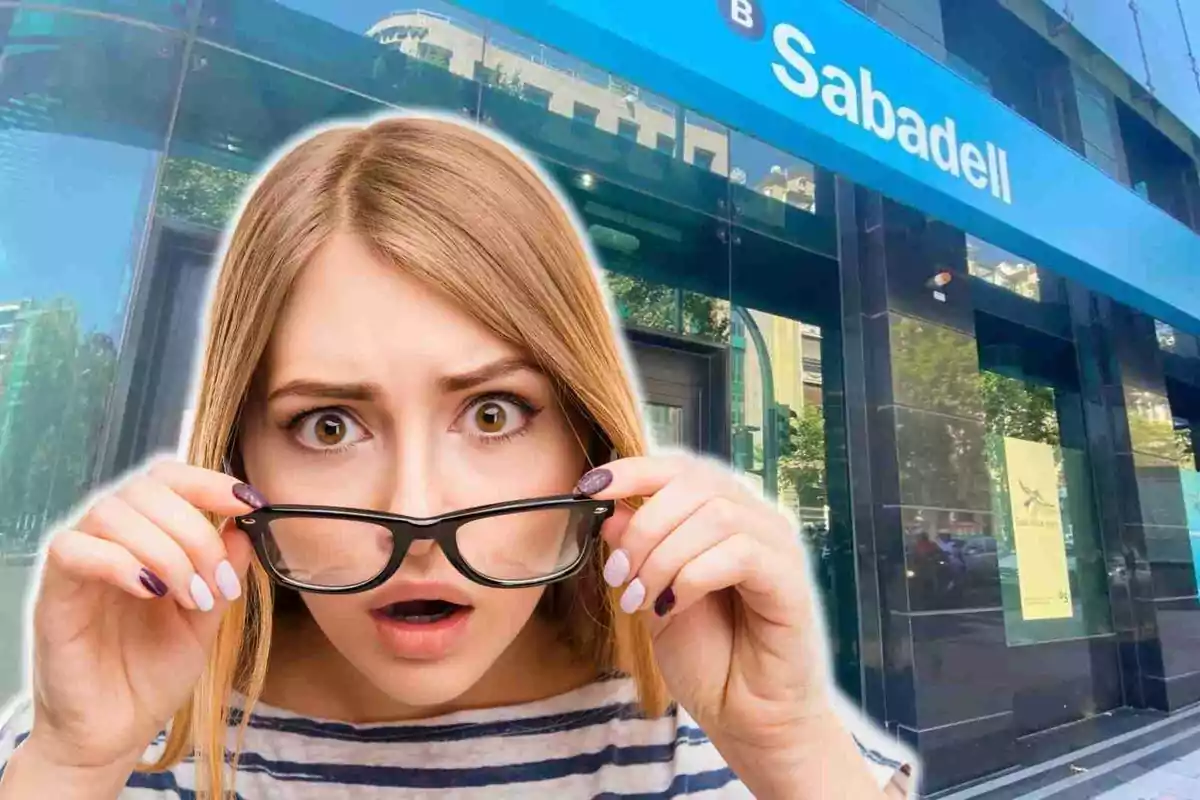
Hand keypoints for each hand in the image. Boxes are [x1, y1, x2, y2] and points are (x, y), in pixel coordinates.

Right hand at [21, 458, 259, 771]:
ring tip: (190, 597)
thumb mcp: (208, 614)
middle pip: (147, 489)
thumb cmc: (154, 670)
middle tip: (216, 582)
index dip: (209, 482)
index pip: (170, 478)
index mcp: (148, 534)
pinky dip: (121, 562)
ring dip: (166, 550)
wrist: (116, 729)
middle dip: (195, 530)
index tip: (249, 504)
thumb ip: (224, 568)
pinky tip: (151, 592)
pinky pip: (74, 549)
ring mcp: (80, 561)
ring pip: (113, 512)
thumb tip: (243, 525)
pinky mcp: (53, 591)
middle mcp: (110, 537)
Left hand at [578, 454, 856, 782]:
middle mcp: (756, 520)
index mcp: (723, 514)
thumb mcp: (652, 597)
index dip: (633, 469)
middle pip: (696, 483)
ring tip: (640, 601)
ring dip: (664, 557)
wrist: (748, 719)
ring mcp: (778, 547)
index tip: (588, 488)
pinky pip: (740, 554)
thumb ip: (636, 553)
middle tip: (617, 577)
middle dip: (644, 526)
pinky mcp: (791, 581)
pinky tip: (672, 608)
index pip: (680, 468)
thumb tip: (609, 511)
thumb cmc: (708, 658)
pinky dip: (693, 578)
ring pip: (716, 515)